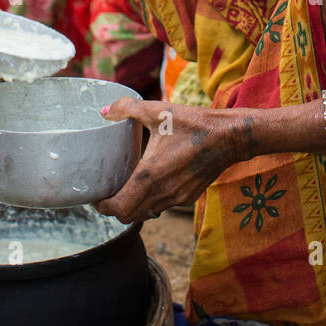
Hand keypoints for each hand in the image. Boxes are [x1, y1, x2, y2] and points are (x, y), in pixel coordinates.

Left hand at [95, 99, 258, 224]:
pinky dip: (151, 201)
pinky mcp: (188, 196)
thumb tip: (105, 110)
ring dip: (134, 206)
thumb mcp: (158, 111)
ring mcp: (177, 198)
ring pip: (147, 213)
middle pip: (130, 216)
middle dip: (115, 210)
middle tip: (106, 194)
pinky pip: (163, 206)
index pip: (120, 208)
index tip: (95, 198)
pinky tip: (150, 183)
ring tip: (125, 189)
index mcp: (150, 177)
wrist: (230, 137)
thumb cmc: (193, 124)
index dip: (103, 208)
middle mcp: (162, 193)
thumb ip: (128, 109)